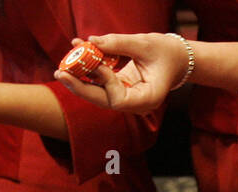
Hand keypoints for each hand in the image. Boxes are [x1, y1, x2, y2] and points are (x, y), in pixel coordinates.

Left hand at [54, 33, 180, 112]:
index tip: (99, 63)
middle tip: (60, 73)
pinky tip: (75, 57)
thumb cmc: (166, 52)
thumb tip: (89, 41)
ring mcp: (128, 99)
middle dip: (81, 87)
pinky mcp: (120, 90)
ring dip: (80, 79)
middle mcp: (136, 104)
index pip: (119, 100)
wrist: (176, 58)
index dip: (106, 82)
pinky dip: (88, 72)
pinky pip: (100, 84)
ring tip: (62, 66)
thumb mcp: (145, 43)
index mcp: (149, 99)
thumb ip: (117, 43)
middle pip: (104, 101)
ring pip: (99, 94)